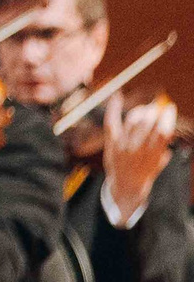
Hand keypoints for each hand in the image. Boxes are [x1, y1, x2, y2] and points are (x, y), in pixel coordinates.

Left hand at [105, 96, 178, 222]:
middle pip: (147, 122)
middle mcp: (138, 150)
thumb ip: (164, 145)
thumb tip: (168, 125)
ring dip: (140, 110)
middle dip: (154, 110)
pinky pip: (112, 121)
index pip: (163, 132)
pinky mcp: (111, 143)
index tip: (170, 107)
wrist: (125, 185)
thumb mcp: (160, 162)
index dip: (167, 117)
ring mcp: (122, 146)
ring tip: (145, 109)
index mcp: (154, 155)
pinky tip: (118, 95)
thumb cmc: (146, 172)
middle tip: (156, 107)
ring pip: (132, 120)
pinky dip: (114, 107)